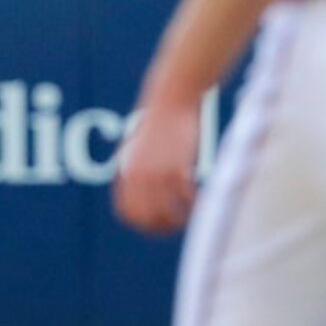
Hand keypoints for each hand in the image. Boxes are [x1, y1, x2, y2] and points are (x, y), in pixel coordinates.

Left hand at [114, 94, 200, 234]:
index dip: (141, 224)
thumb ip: (135, 167)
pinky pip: (185, 197)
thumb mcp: (137, 145)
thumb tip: (135, 183)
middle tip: (176, 224)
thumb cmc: (158, 120)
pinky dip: (194, 202)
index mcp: (126, 171)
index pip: (127, 212)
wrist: (171, 98)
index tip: (156, 224)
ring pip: (166, 213)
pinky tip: (200, 198)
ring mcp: (157, 173)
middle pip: (147, 218)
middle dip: (162, 227)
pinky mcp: (177, 167)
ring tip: (189, 216)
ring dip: (179, 219)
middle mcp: (137, 176)